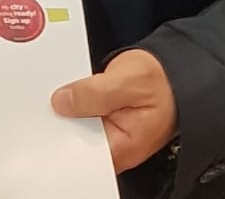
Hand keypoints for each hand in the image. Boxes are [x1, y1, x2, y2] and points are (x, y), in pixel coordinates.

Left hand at [52, 49, 177, 172]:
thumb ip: (94, 93)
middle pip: (76, 139)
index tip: (47, 117)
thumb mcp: (127, 80)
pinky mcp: (105, 118)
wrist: (177, 71)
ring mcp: (109, 131)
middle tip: (50, 98)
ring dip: (66, 107)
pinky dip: (74, 101)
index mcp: (123, 145)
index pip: (83, 153)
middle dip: (62, 119)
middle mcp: (115, 144)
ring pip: (77, 124)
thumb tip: (62, 102)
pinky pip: (82, 113)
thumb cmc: (163, 81)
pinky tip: (68, 89)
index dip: (62, 135)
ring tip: (59, 91)